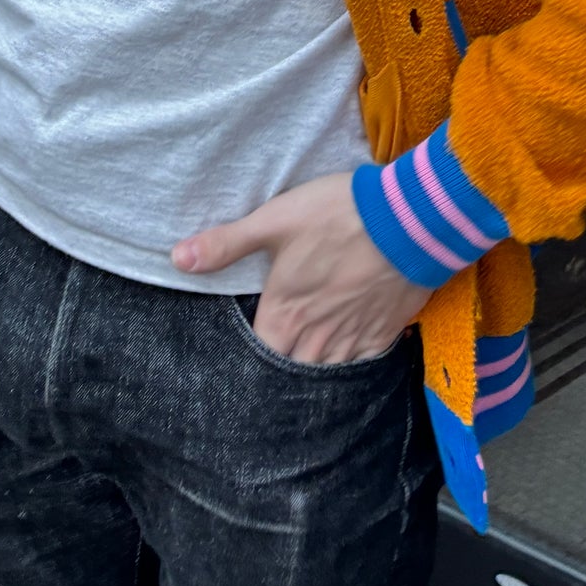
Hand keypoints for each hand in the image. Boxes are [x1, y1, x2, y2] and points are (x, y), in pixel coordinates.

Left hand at [172, 172, 427, 362]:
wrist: (408, 220)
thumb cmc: (337, 215)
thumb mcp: (273, 220)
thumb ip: (226, 244)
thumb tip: (177, 259)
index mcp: (285, 314)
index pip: (259, 355)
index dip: (252, 354)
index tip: (250, 347)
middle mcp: (317, 337)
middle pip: (292, 367)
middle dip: (283, 362)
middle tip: (281, 347)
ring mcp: (354, 338)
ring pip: (327, 369)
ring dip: (316, 361)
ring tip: (310, 349)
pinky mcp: (386, 333)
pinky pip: (363, 361)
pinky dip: (353, 357)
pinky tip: (348, 344)